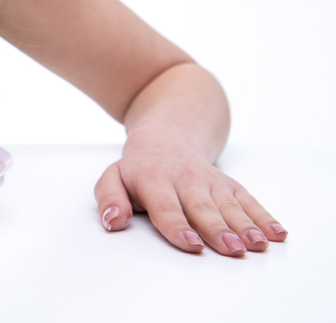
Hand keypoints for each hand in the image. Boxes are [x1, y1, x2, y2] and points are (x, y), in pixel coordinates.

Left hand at [93, 134, 286, 255]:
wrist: (167, 138)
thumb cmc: (138, 169)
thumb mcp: (113, 179)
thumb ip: (109, 199)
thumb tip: (112, 221)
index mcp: (155, 181)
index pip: (167, 208)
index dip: (178, 227)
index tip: (192, 244)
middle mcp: (186, 180)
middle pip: (203, 209)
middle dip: (218, 230)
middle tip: (231, 248)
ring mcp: (211, 182)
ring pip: (230, 206)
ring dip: (246, 226)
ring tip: (258, 244)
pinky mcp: (230, 185)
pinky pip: (249, 201)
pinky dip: (265, 217)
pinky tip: (278, 233)